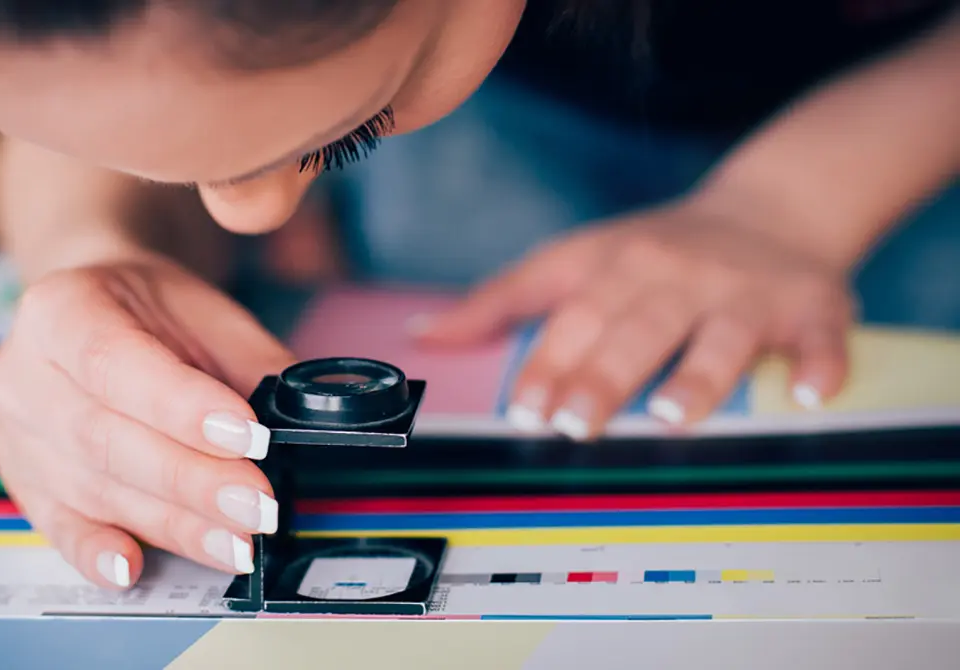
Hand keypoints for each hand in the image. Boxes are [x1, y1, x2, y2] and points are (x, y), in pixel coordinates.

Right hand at [0, 254, 294, 588]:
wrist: (92, 313)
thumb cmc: (150, 312)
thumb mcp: (208, 314)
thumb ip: (255, 364)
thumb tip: (310, 422)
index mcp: (61, 308)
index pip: (116, 362)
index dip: (182, 406)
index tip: (248, 435)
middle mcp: (23, 371)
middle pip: (105, 437)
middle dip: (192, 479)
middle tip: (257, 505)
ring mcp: (17, 432)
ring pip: (95, 488)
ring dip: (172, 523)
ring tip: (236, 542)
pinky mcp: (25, 482)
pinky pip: (58, 526)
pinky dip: (98, 551)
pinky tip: (134, 568)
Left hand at [412, 191, 856, 438]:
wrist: (774, 205)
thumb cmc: (656, 250)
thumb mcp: (575, 258)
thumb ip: (504, 299)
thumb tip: (426, 333)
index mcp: (616, 264)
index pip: (573, 315)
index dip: (547, 361)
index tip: (522, 407)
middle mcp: (677, 275)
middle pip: (636, 327)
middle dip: (604, 375)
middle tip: (575, 422)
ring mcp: (746, 292)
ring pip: (722, 335)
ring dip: (700, 375)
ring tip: (673, 416)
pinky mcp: (812, 305)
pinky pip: (820, 336)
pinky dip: (820, 363)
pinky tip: (811, 394)